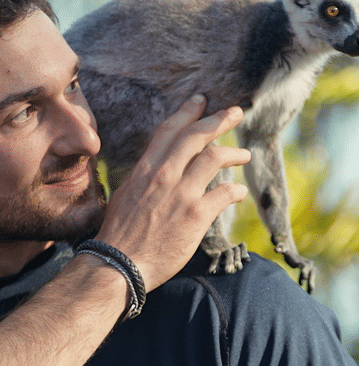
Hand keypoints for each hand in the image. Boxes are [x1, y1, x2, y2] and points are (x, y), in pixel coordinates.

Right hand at [95, 95, 250, 290]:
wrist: (120, 264)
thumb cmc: (120, 232)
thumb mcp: (126, 193)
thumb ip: (145, 177)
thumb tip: (159, 166)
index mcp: (146, 168)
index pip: (170, 130)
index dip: (187, 111)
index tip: (201, 101)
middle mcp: (165, 175)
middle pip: (197, 136)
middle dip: (219, 120)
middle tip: (235, 112)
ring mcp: (182, 194)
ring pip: (215, 158)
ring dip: (234, 152)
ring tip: (245, 154)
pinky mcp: (196, 215)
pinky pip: (224, 192)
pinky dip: (235, 190)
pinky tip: (239, 192)